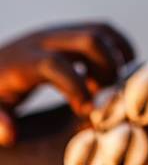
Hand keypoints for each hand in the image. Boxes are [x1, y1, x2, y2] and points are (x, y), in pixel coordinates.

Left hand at [0, 23, 134, 146]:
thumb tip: (12, 134)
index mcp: (24, 60)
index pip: (56, 65)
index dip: (76, 87)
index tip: (88, 110)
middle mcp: (45, 39)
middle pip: (89, 40)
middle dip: (108, 67)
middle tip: (110, 95)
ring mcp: (61, 31)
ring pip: (101, 32)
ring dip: (117, 56)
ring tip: (116, 84)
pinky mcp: (72, 30)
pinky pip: (103, 31)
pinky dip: (118, 48)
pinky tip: (117, 73)